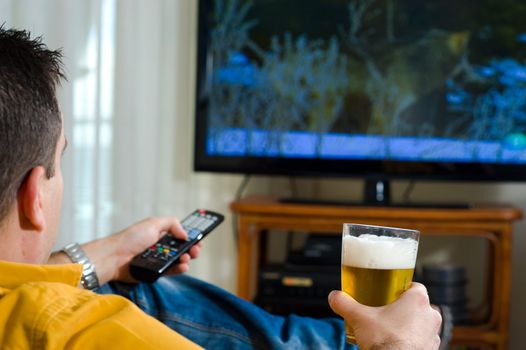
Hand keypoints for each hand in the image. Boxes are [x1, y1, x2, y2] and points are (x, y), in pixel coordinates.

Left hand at [49, 217, 201, 284]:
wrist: (115, 257)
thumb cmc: (130, 239)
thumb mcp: (153, 223)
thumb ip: (172, 224)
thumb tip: (185, 234)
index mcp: (160, 234)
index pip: (180, 235)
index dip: (190, 237)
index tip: (198, 239)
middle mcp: (160, 247)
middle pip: (182, 249)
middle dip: (191, 249)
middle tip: (195, 250)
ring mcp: (158, 260)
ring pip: (178, 261)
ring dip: (186, 259)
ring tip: (186, 258)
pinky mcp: (155, 272)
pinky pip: (171, 271)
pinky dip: (179, 269)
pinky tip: (182, 266)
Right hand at [328, 283, 441, 349]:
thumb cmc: (385, 341)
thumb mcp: (358, 318)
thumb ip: (345, 303)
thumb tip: (334, 296)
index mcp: (417, 300)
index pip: (414, 285)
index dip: (402, 288)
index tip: (390, 292)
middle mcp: (430, 315)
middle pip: (417, 305)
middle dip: (403, 307)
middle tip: (387, 311)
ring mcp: (433, 334)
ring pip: (421, 323)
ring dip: (409, 325)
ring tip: (390, 330)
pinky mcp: (432, 349)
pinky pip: (423, 340)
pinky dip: (412, 340)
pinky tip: (397, 343)